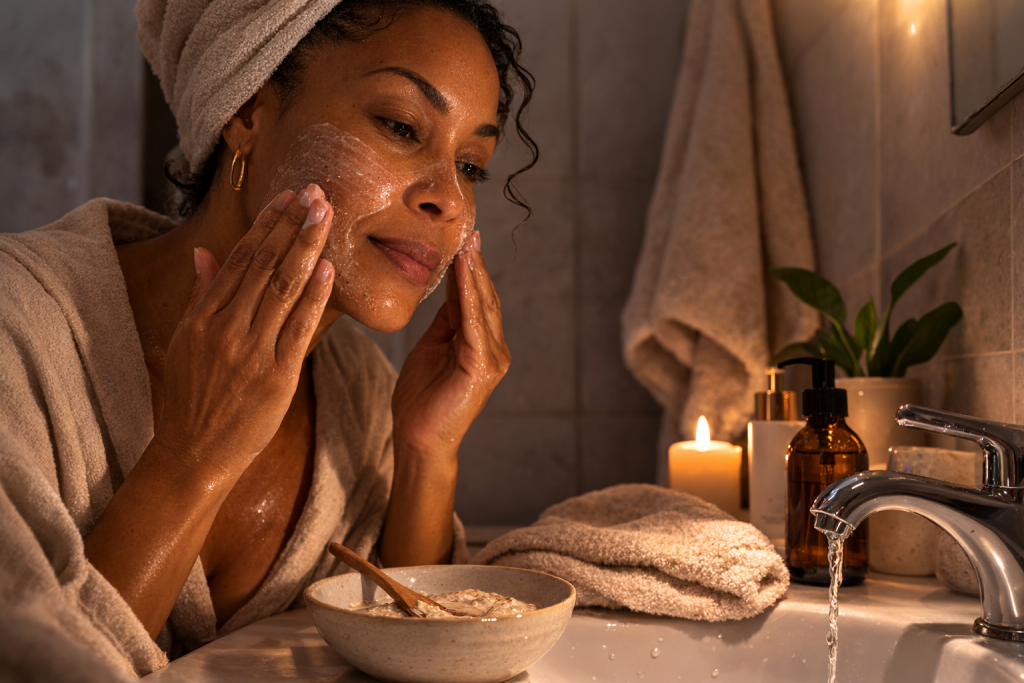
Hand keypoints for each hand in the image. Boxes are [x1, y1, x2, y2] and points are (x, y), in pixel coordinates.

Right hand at [155, 184, 334, 477]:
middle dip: (292, 225)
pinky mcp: (275, 378)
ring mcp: (251, 353)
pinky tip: (328, 269)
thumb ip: (201, 295)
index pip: (240, 259)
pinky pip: (298, 329)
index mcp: (203, 317)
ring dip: (306, 248)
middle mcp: (225, 329)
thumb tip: (204, 252)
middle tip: (316, 193)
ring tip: (325, 215)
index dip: (266, 224)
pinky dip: (314, 298)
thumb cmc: (193, 397)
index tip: (288, 197)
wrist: (193, 453)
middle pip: (264, 265)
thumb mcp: (186, 342)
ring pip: (282, 289)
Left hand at [391, 231, 510, 459]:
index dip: (470, 269)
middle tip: (469, 233)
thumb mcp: (431, 346)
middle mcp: (494, 348)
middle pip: (484, 298)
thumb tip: (450, 287)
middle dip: (475, 265)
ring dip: (474, 274)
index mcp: (481, 343)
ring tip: (466, 246)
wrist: (417, 439)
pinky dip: (468, 297)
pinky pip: (473, 324)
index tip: (464, 240)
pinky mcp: (482, 367)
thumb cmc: (420, 399)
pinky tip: (462, 275)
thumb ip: (445, 321)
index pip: (476, 298)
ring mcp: (492, 359)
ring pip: (482, 306)